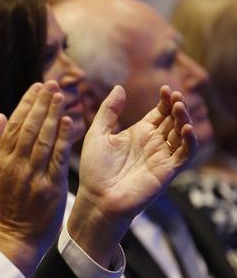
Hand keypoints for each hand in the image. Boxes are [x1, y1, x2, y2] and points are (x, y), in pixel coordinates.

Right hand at [0, 81, 73, 275]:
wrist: (13, 238)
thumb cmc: (2, 205)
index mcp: (1, 160)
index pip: (14, 124)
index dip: (26, 104)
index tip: (36, 87)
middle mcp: (15, 165)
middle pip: (28, 127)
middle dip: (40, 103)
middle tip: (51, 83)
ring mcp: (32, 176)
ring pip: (42, 139)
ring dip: (52, 115)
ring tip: (60, 95)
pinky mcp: (50, 188)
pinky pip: (56, 159)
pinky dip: (61, 139)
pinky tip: (68, 122)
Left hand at [67, 85, 195, 265]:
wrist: (96, 198)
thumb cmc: (94, 168)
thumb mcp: (98, 133)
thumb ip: (109, 111)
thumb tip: (119, 87)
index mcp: (139, 133)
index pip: (160, 113)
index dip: (165, 101)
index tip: (165, 89)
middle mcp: (153, 144)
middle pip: (173, 121)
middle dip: (177, 107)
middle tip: (175, 95)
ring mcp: (162, 157)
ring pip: (182, 135)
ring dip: (185, 120)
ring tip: (179, 107)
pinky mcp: (167, 171)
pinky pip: (185, 155)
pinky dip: (190, 141)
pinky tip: (186, 128)